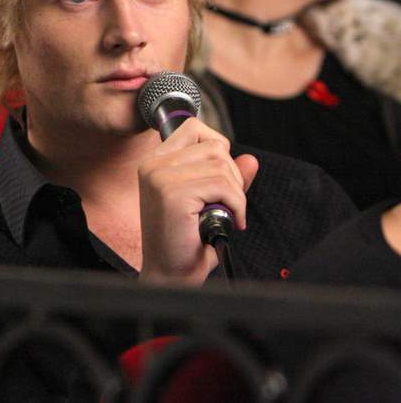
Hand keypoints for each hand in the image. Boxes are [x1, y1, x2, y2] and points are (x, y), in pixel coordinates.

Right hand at [137, 118, 257, 284]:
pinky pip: (223, 186)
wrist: (169, 274)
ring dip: (235, 193)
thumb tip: (250, 159)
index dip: (217, 147)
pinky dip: (235, 205)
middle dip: (232, 175)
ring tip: (225, 214)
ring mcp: (161, 177)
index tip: (220, 177)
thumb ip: (226, 178)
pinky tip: (227, 221)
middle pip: (214, 146)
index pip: (193, 128)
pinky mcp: (173, 194)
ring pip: (222, 165)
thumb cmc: (184, 242)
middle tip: (227, 203)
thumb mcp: (207, 203)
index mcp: (155, 162)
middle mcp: (153, 165)